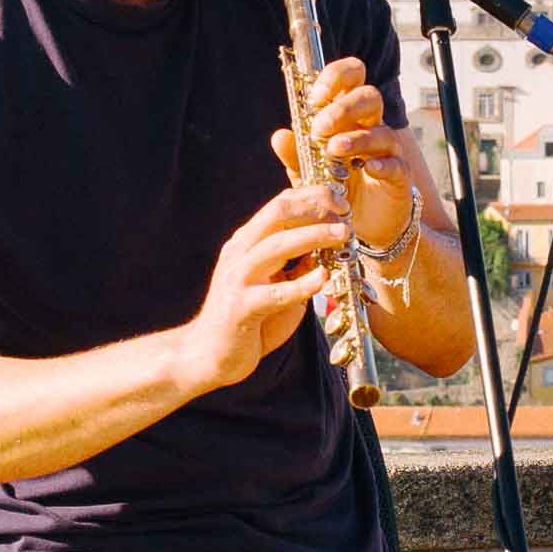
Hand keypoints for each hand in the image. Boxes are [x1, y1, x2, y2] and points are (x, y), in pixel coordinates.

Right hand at [188, 178, 353, 385]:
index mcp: (247, 243)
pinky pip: (275, 293)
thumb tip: (327, 248)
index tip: (340, 199)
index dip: (311, 197)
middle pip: (276, 214)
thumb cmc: (248, 320)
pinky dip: (301, 284)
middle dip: (313, 207)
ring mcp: (238, 279)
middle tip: (344, 212)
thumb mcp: (277, 285)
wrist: (208, 354)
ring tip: (341, 235)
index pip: (279, 205)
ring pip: (276, 246)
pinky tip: (323, 278)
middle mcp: (240, 253)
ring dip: (312, 236)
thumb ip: (298, 266)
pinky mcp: (241, 309)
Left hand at [267, 55, 427, 254]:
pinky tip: (368, 169)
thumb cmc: (338, 189)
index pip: (351, 77)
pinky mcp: (399, 176)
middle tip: (320, 128)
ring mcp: (388, 151)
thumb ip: (296, 154)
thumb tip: (279, 136)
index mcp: (350, 116)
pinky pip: (395, 164)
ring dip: (356, 137)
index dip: (336, 77)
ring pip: (381, 131)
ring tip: (333, 149)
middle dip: (343, 108)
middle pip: (369, 97)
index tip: (316, 97)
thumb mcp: (309, 172)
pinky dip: (382, 165)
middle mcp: (372, 126)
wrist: (362, 226)